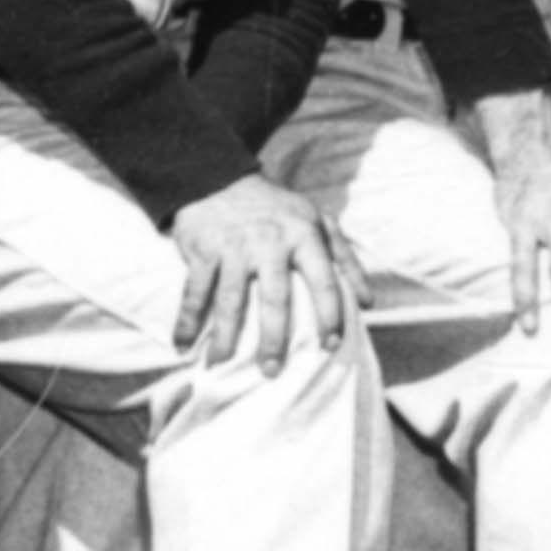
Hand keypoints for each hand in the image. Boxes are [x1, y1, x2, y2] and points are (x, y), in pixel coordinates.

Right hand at [166, 177, 352, 370]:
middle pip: (274, 298)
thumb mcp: (319, 222)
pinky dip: (186, 320)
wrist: (220, 179)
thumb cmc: (277, 210)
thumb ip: (346, 259)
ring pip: (230, 300)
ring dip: (224, 336)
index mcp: (303, 236)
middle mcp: (269, 243)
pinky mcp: (202, 250)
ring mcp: (233, 248)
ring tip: (220, 364)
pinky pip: (193, 291)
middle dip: (273, 338)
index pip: (323, 280)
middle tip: (271, 370)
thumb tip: (367, 302)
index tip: (330, 345)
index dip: (330, 314)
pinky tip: (183, 345)